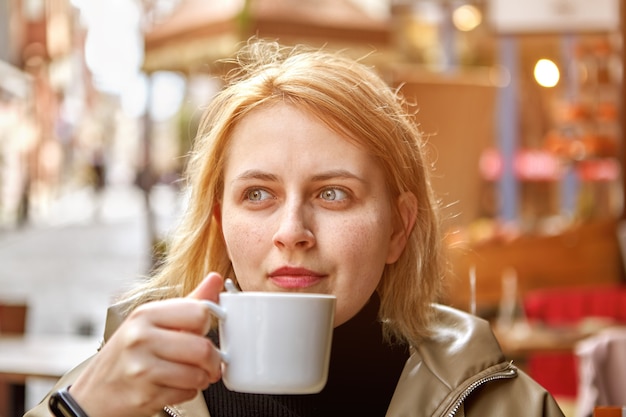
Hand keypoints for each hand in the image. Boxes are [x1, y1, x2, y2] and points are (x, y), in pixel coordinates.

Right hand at [69, 272, 224, 416]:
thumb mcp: (152, 322)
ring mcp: (141, 369)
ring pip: (198, 374)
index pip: (199, 312)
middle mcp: (140, 339)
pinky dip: (188, 393)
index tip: (202, 332)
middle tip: (208, 362)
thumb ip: (189, 302)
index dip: (207, 325)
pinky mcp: (145, 396)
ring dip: (202, 378)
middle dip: (212, 359)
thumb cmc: (126, 356)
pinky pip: (188, 394)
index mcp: (145, 315)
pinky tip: (174, 386)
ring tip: (190, 374)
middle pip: (202, 347)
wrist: (92, 395)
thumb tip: (215, 279)